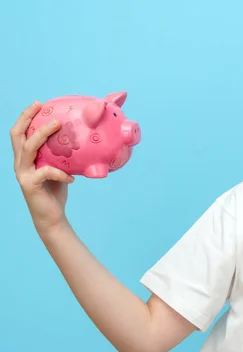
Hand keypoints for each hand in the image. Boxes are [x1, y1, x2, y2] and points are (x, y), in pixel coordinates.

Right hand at [10, 101, 74, 232]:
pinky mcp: (29, 184)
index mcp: (26, 157)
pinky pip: (46, 172)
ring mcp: (23, 173)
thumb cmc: (57, 189)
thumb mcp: (61, 167)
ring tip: (58, 126)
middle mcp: (20, 162)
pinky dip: (60, 172)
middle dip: (27, 118)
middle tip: (40, 107)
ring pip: (28, 148)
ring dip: (42, 135)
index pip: (20, 132)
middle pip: (17, 135)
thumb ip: (64, 154)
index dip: (26, 116)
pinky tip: (72, 177)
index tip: (38, 104)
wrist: (52, 215)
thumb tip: (84, 138)